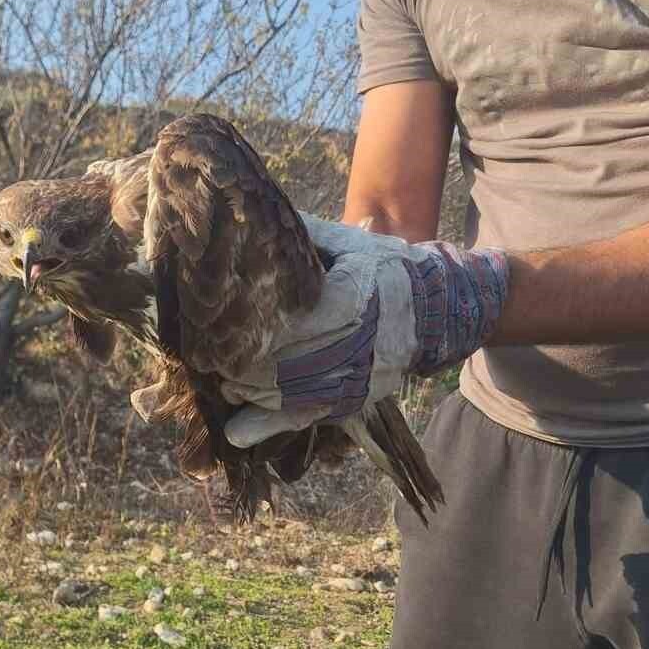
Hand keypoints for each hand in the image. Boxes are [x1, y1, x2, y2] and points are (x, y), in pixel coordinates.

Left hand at [221, 218, 508, 446]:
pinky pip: (307, 417)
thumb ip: (309, 234)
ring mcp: (357, 376)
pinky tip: (237, 433)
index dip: (257, 327)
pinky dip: (269, 426)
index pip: (295, 320)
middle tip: (213, 358)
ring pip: (292, 392)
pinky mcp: (353, 400)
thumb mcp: (353, 245)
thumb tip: (259, 215)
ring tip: (224, 383)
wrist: (435, 311)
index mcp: (354, 296)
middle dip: (245, 363)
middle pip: (287, 361)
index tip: (223, 327)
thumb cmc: (385, 271)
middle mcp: (358, 341)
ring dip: (251, 391)